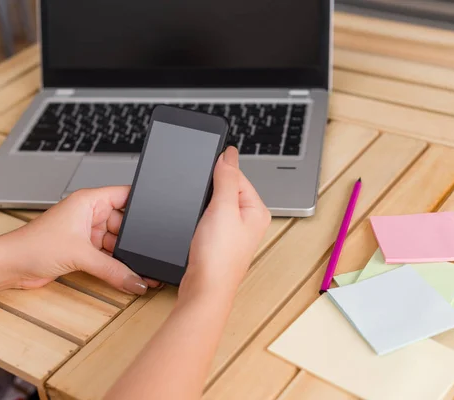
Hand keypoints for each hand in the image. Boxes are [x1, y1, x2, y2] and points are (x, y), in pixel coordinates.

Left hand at [0, 187, 157, 293]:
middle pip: (125, 223)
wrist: (11, 266)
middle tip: (151, 252)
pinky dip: (116, 266)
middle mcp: (90, 214)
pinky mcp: (83, 251)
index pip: (125, 195)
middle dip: (136, 238)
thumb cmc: (34, 245)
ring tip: (142, 268)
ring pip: (117, 243)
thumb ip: (113, 270)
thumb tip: (137, 280)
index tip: (160, 216)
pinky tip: (128, 275)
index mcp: (89, 201)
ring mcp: (86, 233)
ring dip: (126, 256)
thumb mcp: (81, 255)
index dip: (143, 203)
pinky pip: (108, 257)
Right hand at [180, 147, 270, 301]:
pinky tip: (196, 225)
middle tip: (202, 202)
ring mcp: (234, 232)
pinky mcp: (219, 241)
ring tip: (200, 217)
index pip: (238, 176)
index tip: (204, 171)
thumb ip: (226, 178)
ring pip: (216, 204)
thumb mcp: (222, 208)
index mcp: (257, 210)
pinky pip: (210, 218)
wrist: (204, 290)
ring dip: (204, 204)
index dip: (219, 172)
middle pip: (227, 189)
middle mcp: (249, 221)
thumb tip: (229, 154)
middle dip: (210, 189)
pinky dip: (200, 216)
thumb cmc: (218, 258)